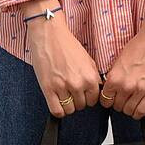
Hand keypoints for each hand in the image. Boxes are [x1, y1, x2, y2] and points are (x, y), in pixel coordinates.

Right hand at [21, 0, 100, 116]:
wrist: (49, 34)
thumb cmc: (67, 44)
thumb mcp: (88, 60)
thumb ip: (93, 77)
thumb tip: (95, 91)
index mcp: (90, 77)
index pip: (93, 101)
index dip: (87, 98)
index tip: (82, 94)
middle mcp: (77, 84)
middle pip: (81, 106)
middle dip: (77, 100)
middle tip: (70, 91)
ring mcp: (62, 87)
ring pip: (69, 110)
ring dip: (67, 105)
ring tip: (63, 94)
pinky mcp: (48, 89)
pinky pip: (57, 111)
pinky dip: (58, 110)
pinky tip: (57, 102)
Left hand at [100, 15, 144, 118]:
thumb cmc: (140, 45)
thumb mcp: (120, 61)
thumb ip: (115, 77)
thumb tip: (111, 90)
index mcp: (115, 77)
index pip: (105, 100)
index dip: (108, 100)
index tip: (112, 98)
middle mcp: (126, 86)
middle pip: (117, 107)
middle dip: (119, 103)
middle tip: (124, 97)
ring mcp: (140, 90)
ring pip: (129, 111)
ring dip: (129, 108)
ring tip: (133, 101)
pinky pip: (142, 112)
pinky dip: (139, 112)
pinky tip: (139, 106)